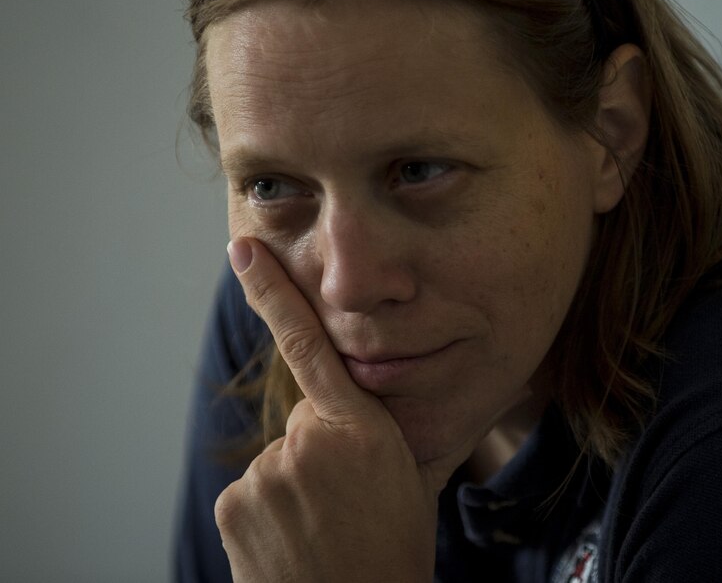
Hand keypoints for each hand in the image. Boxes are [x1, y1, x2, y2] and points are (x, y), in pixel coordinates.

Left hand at [214, 237, 439, 581]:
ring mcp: (268, 473)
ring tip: (324, 526)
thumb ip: (381, 427)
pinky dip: (268, 511)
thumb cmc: (393, 546)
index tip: (242, 250)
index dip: (273, 292)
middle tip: (346, 498)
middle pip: (304, 422)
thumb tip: (368, 391)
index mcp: (363, 428)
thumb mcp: (409, 476)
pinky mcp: (237, 503)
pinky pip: (253, 490)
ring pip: (278, 459)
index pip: (310, 343)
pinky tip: (293, 539)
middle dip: (319, 448)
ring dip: (296, 484)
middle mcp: (310, 443)